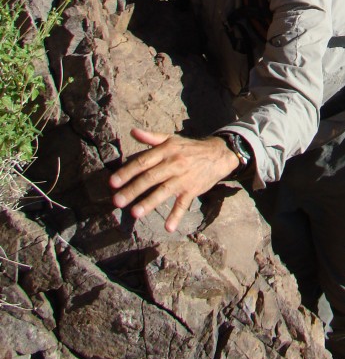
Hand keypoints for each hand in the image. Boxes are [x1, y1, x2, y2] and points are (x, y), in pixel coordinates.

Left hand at [109, 127, 240, 232]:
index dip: (127, 172)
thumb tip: (132, 131)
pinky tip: (168, 227)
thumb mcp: (172, 139)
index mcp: (166, 150)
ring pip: (164, 191)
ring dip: (149, 203)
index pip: (143, 162)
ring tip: (134, 213)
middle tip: (117, 201)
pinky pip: (183, 204)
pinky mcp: (193, 190)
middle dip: (132, 190)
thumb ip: (151, 137)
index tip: (113, 182)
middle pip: (150, 178)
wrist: (218, 154)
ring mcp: (183, 178)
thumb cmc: (190, 148)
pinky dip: (176, 215)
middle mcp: (174, 163)